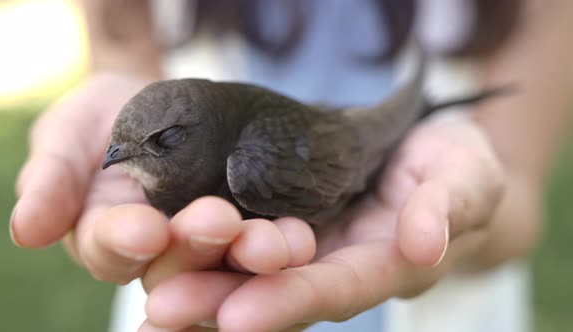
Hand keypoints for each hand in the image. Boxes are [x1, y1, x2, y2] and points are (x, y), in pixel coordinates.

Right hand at [11, 72, 315, 287]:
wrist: (172, 99)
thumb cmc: (112, 113)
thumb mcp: (74, 130)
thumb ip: (52, 175)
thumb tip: (27, 230)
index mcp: (111, 235)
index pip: (111, 248)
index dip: (123, 241)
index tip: (142, 228)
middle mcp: (163, 253)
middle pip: (175, 266)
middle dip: (194, 246)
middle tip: (217, 220)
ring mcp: (214, 246)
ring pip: (228, 265)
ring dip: (248, 255)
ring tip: (272, 242)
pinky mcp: (256, 230)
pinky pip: (271, 246)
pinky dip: (285, 246)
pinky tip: (299, 238)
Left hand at [139, 113, 504, 331]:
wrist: (423, 149)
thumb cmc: (453, 164)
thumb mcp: (466, 176)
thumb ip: (449, 206)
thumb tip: (424, 243)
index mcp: (382, 263)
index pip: (338, 288)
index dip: (293, 300)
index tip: (240, 317)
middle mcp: (335, 263)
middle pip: (277, 290)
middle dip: (223, 302)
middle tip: (164, 312)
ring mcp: (305, 242)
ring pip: (247, 269)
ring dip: (198, 281)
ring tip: (148, 294)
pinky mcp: (279, 214)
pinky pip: (237, 236)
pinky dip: (198, 249)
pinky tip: (154, 253)